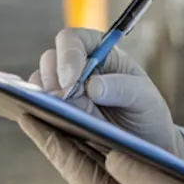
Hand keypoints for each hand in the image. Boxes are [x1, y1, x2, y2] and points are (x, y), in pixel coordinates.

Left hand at [19, 116, 183, 183]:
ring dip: (76, 151)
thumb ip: (148, 176)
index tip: (28, 114)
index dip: (52, 141)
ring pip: (96, 181)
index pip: (79, 172)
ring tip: (55, 120)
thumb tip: (110, 152)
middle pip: (81, 175)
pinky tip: (96, 147)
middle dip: (56, 142)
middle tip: (31, 109)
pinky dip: (100, 164)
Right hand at [30, 27, 183, 157]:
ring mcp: (63, 87)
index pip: (74, 40)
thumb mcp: (145, 98)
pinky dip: (39, 110)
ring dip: (45, 95)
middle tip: (64, 100)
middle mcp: (77, 65)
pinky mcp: (56, 109)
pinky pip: (37, 105)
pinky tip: (51, 120)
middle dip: (54, 78)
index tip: (71, 80)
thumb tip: (93, 86)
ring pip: (41, 81)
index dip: (68, 55)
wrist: (144, 144)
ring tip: (60, 112)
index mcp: (100, 50)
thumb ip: (122, 87)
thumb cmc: (146, 113)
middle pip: (51, 58)